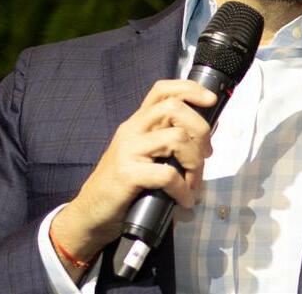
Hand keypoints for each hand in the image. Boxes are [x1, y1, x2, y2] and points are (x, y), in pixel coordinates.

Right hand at [49, 80, 217, 278]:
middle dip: (201, 129)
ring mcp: (127, 150)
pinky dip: (183, 189)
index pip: (162, 90)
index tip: (211, 99)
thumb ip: (170, 143)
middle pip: (174, 108)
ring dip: (195, 163)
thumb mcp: (147, 157)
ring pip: (176, 138)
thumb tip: (208, 136)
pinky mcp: (126, 173)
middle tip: (205, 154)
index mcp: (138, 124)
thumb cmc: (125, 187)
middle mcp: (131, 130)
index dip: (189, 88)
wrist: (90, 214)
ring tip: (193, 183)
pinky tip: (184, 200)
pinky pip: (168, 174)